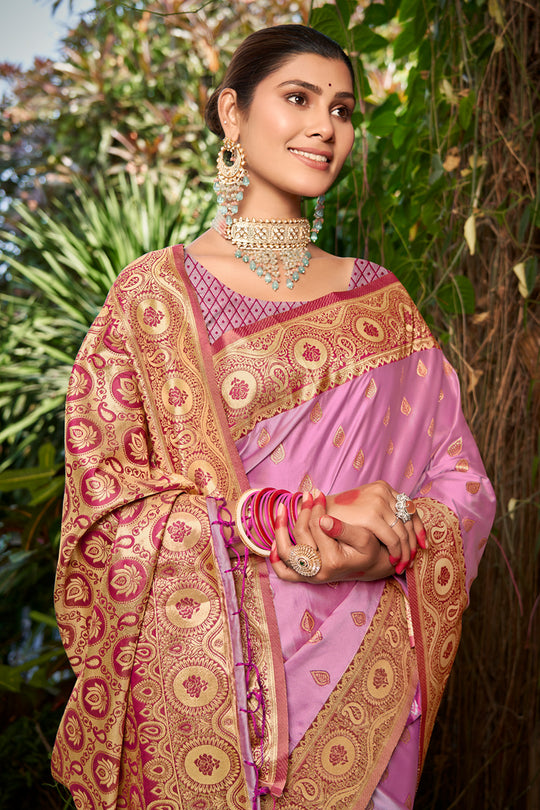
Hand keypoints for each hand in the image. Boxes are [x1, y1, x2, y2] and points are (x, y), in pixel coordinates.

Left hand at [270, 489, 397, 582]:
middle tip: (307, 495)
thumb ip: (344, 529)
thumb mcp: (365, 538)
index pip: (317, 526)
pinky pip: (284, 572)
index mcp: (333, 560)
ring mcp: (310, 576)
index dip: (316, 507)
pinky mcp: (305, 578)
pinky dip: (276, 558)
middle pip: (301, 535)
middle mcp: (319, 571)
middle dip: (303, 511)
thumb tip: (323, 518)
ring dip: (280, 529)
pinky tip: (274, 541)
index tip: (318, 494)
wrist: (371, 567)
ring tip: (282, 509)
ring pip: (285, 553)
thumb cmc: (369, 550)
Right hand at [324, 482, 425, 573]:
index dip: (418, 528)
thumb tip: (406, 530)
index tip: (423, 545)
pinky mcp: (372, 515)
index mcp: (383, 487)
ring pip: (403, 532)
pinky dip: (396, 552)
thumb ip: (383, 514)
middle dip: (413, 543)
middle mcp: (383, 491)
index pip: (410, 508)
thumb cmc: (342, 515)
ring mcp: (378, 502)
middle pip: (409, 520)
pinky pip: (393, 538)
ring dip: (406, 551)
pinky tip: (394, 560)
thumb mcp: (366, 509)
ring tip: (403, 564)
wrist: (319, 513)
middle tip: (413, 559)